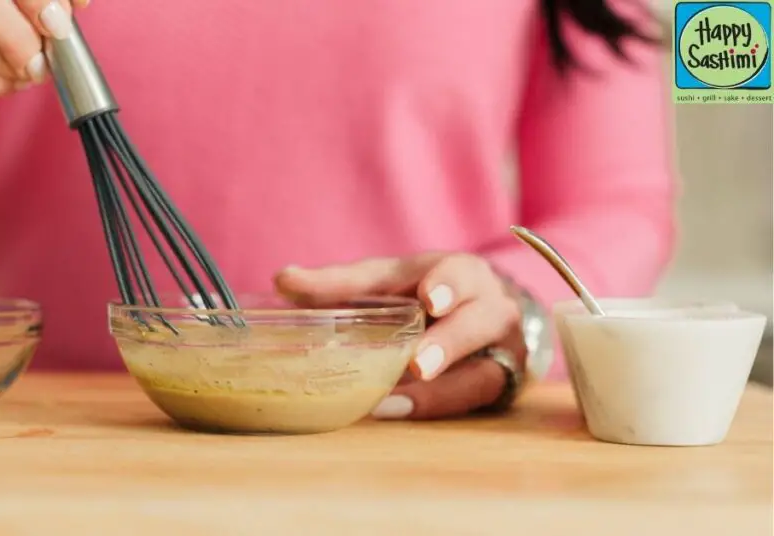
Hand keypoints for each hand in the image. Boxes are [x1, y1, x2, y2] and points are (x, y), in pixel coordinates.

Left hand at [273, 253, 526, 419]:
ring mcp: (501, 342)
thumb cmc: (423, 296)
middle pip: (477, 316)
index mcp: (456, 270)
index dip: (441, 283)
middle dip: (449, 340)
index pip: (448, 272)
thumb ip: (337, 285)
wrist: (485, 315)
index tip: (428, 298)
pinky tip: (398, 411)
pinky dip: (436, 405)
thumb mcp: (386, 284)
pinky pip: (476, 394)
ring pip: (483, 364)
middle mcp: (486, 301)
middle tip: (417, 362)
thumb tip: (283, 279)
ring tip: (394, 402)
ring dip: (440, 386)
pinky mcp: (502, 378)